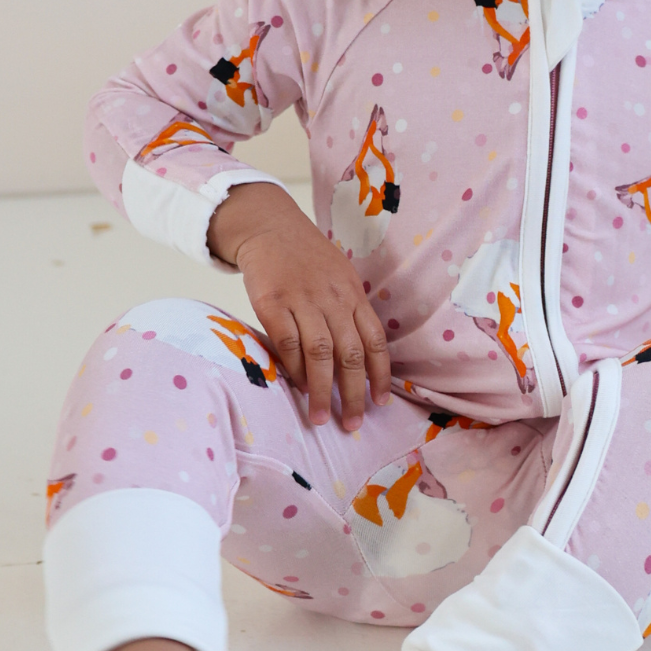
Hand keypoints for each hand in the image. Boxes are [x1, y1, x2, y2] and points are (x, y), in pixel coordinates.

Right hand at [207, 183, 390, 430]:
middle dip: (353, 392)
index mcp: (353, 294)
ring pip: (319, 353)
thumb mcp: (340, 277)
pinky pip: (287, 342)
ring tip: (320, 417)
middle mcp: (332, 299)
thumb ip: (349, 312)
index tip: (381, 403)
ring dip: (322, 389)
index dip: (380, 374)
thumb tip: (358, 358)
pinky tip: (297, 386)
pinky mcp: (271, 302)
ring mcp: (302, 300)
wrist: (269, 226)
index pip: (374, 340)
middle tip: (352, 423)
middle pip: (350, 353)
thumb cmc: (307, 258)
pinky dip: (294, 367)